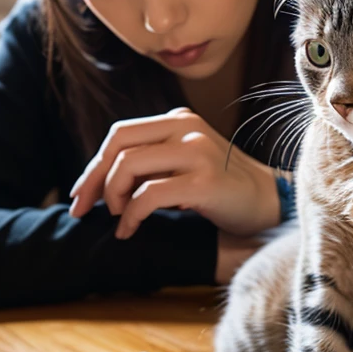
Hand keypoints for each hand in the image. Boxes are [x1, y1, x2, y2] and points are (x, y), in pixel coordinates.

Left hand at [68, 107, 280, 238]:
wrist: (269, 202)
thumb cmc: (223, 188)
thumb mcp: (187, 162)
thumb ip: (154, 160)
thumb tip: (101, 179)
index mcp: (180, 121)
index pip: (121, 134)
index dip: (94, 164)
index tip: (82, 193)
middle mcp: (188, 129)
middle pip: (118, 145)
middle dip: (93, 179)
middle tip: (83, 208)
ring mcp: (198, 153)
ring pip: (129, 166)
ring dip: (112, 197)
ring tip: (118, 218)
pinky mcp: (204, 182)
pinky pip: (148, 195)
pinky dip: (130, 216)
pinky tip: (129, 230)